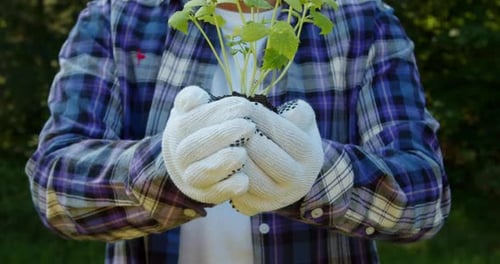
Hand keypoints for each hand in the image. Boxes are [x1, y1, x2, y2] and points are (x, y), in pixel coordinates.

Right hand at [161, 86, 254, 203]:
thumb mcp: (195, 108)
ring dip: (222, 163)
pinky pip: (212, 195)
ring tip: (243, 153)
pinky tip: (244, 179)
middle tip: (248, 126)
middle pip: (191, 149)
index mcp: (177, 130)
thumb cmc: (203, 126)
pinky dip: (227, 188)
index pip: (188, 122)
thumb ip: (192, 98)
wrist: (196, 158)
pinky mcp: (204, 195)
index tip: (243, 106)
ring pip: (199, 174)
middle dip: (221, 136)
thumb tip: (195, 97)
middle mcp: (178, 156)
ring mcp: (190, 177)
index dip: (215, 113)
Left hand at [231, 99, 323, 214]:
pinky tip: (218, 159)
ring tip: (223, 141)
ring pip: (251, 178)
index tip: (245, 105)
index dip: (263, 118)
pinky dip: (227, 176)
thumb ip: (301, 113)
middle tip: (229, 122)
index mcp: (310, 156)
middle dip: (247, 138)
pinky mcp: (257, 207)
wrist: (292, 174)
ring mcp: (277, 198)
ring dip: (234, 158)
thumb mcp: (303, 123)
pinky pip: (238, 193)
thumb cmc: (293, 140)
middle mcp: (298, 181)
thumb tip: (291, 111)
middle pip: (269, 157)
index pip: (286, 134)